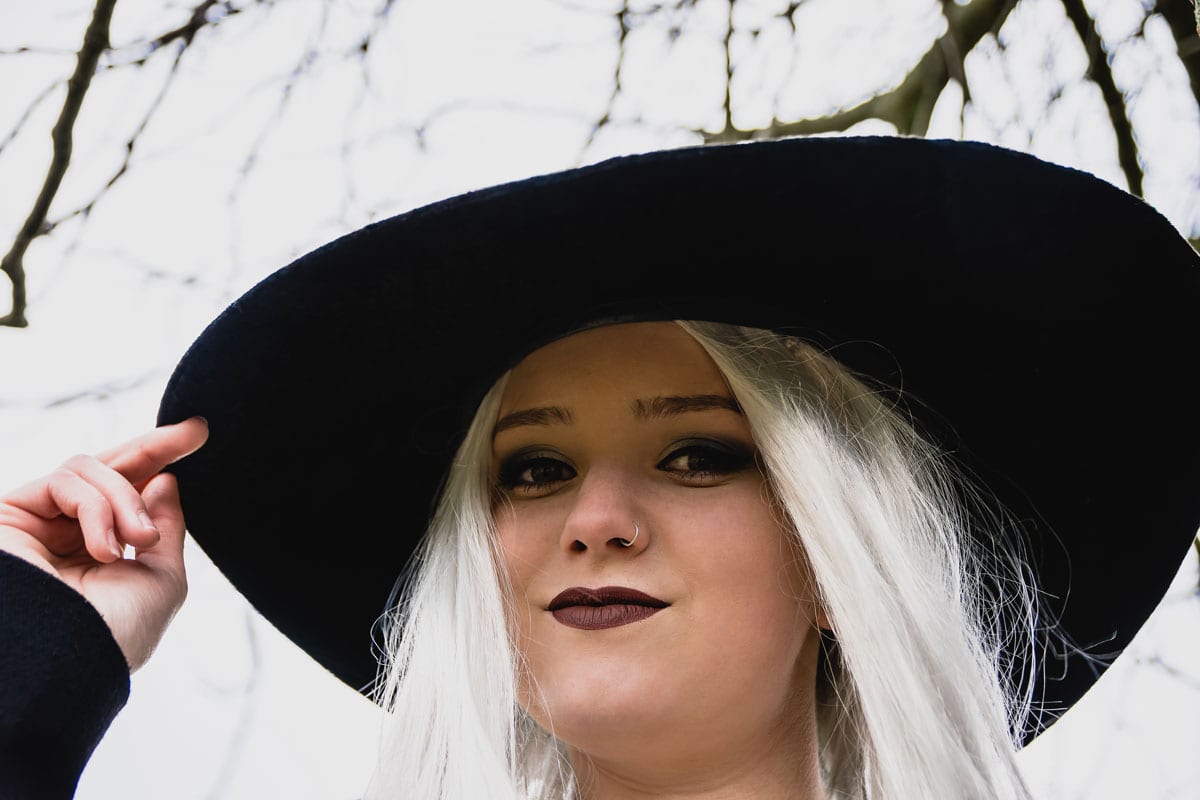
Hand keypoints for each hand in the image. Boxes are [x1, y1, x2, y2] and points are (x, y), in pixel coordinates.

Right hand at [0, 418, 208, 670]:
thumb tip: (164, 478)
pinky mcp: (11, 514)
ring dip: (125, 500)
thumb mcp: (161, 579)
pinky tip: (105, 546)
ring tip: (136, 540)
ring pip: (91, 471)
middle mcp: (67, 535)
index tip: (199, 433)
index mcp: (102, 554)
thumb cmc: (114, 634)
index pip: (130, 493)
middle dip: (155, 447)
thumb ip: (164, 527)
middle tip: (196, 431)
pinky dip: (97, 507)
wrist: (63, 665)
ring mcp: (38, 523)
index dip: (161, 459)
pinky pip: (67, 481)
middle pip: (109, 468)